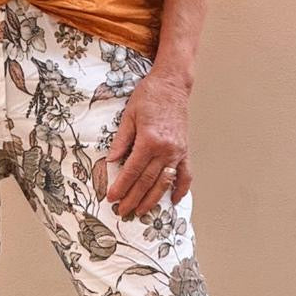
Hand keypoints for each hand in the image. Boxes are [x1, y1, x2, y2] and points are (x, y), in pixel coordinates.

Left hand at [105, 70, 192, 217]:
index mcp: (149, 140)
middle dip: (133, 198)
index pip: (132, 171)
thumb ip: (121, 140)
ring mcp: (178, 151)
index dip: (121, 187)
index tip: (112, 198)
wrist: (172, 84)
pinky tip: (174, 201)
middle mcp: (165, 149)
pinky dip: (181, 189)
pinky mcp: (185, 150)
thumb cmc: (148, 96)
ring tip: (141, 211)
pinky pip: (185, 174)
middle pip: (147, 181)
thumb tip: (111, 161)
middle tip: (123, 211)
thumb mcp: (128, 115)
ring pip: (164, 182)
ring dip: (152, 199)